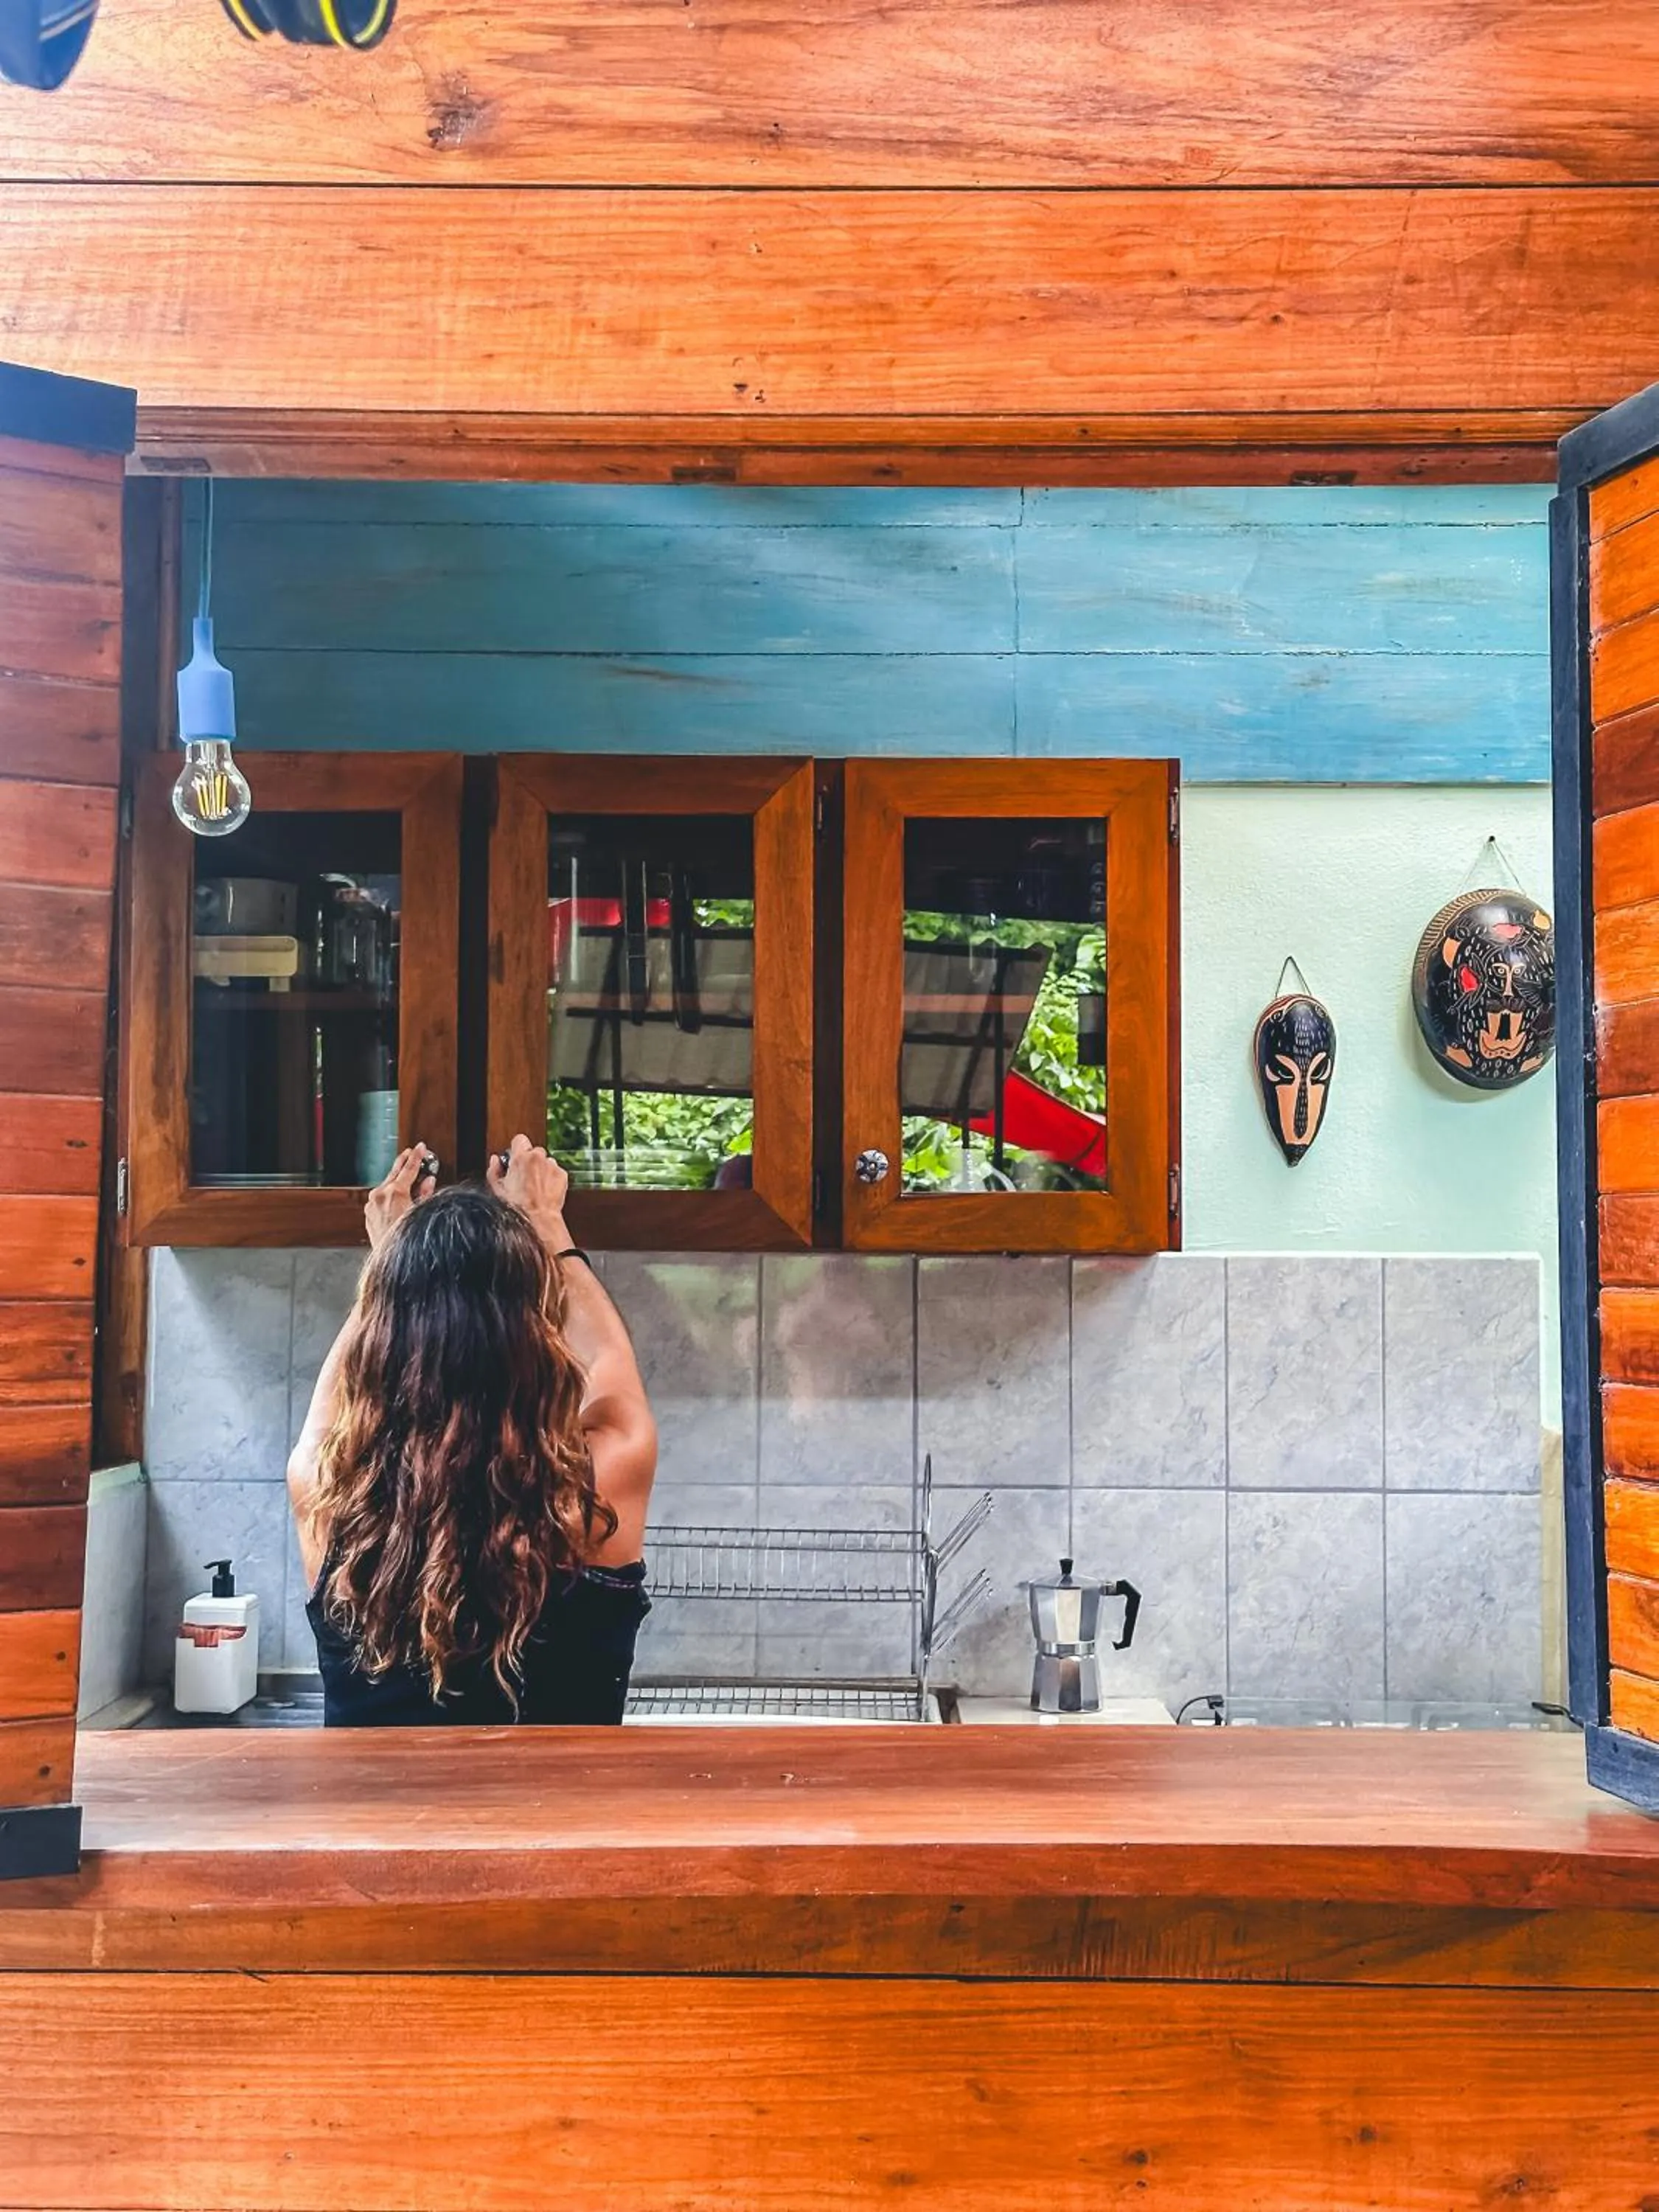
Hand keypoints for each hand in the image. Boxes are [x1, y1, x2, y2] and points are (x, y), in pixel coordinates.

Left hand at [365, 1144, 435, 1251]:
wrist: (390, 1258)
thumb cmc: (406, 1238)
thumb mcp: (421, 1213)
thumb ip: (425, 1194)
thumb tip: (428, 1181)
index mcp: (395, 1193)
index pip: (409, 1168)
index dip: (417, 1156)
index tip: (421, 1147)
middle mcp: (380, 1195)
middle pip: (394, 1172)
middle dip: (404, 1161)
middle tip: (411, 1152)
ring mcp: (371, 1204)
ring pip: (387, 1185)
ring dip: (397, 1179)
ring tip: (407, 1175)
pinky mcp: (368, 1212)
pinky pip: (380, 1197)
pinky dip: (389, 1193)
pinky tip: (398, 1196)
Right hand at [488, 1133, 569, 1247]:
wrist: (539, 1218)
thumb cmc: (518, 1207)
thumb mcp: (497, 1188)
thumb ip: (494, 1169)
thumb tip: (495, 1160)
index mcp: (520, 1157)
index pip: (519, 1139)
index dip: (517, 1149)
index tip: (516, 1158)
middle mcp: (538, 1157)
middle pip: (534, 1151)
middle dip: (530, 1161)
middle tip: (524, 1177)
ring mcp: (552, 1165)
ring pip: (546, 1161)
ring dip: (541, 1170)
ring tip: (535, 1186)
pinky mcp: (562, 1174)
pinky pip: (555, 1171)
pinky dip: (551, 1178)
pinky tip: (544, 1190)